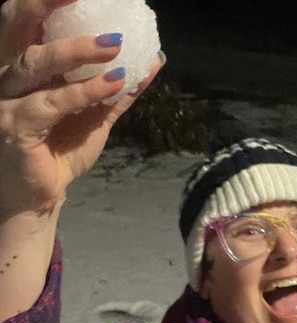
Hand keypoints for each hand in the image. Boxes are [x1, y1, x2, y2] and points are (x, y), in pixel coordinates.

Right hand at [0, 0, 161, 216]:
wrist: (40, 197)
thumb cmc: (59, 149)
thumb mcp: (94, 114)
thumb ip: (116, 88)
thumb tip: (150, 60)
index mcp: (22, 66)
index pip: (25, 21)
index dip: (44, 0)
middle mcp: (5, 76)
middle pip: (18, 27)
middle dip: (45, 6)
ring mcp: (4, 100)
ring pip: (36, 62)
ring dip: (77, 50)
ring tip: (115, 44)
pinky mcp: (13, 127)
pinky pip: (49, 103)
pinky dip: (83, 92)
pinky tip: (113, 83)